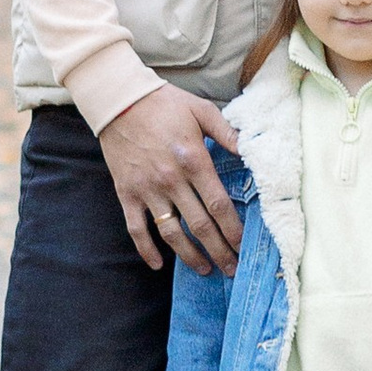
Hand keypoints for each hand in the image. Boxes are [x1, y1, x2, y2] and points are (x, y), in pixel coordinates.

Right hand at [99, 83, 242, 269]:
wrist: (120, 101)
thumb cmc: (164, 104)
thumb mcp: (201, 110)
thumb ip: (227, 133)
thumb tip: (251, 149)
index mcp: (194, 161)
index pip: (218, 205)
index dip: (233, 230)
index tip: (243, 246)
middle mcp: (171, 180)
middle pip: (199, 226)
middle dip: (219, 250)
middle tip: (232, 268)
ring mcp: (147, 190)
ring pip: (171, 234)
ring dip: (190, 256)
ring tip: (206, 269)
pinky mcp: (126, 193)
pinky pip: (136, 228)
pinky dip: (147, 249)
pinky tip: (158, 264)